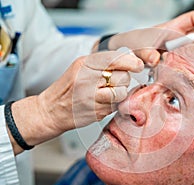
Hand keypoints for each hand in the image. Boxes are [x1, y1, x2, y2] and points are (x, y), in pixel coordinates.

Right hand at [10, 51, 142, 152]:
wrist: (52, 110)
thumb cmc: (69, 87)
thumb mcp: (81, 66)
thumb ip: (104, 62)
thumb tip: (132, 61)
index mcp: (84, 64)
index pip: (115, 59)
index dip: (131, 62)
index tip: (138, 65)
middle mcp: (88, 80)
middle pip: (123, 77)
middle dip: (124, 79)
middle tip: (113, 82)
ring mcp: (92, 98)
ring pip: (122, 93)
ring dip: (120, 93)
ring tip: (107, 93)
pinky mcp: (96, 113)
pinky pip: (116, 106)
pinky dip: (114, 104)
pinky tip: (102, 102)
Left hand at [108, 11, 193, 65]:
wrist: (130, 55)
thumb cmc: (137, 43)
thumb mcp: (140, 44)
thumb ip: (146, 52)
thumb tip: (155, 60)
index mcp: (175, 27)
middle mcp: (180, 39)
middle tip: (190, 56)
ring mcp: (180, 52)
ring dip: (191, 61)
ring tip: (179, 65)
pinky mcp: (178, 65)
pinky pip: (187, 66)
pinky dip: (184, 70)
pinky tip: (176, 74)